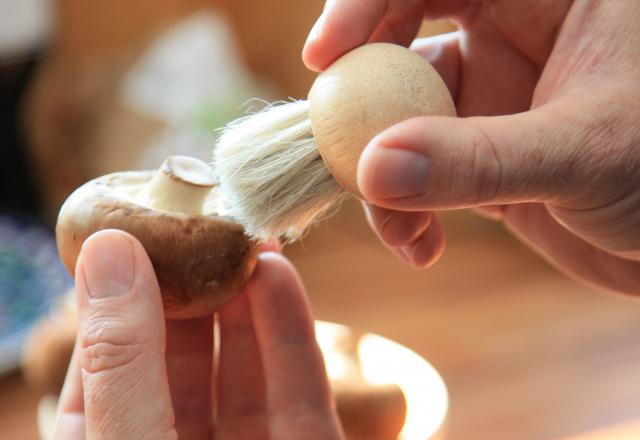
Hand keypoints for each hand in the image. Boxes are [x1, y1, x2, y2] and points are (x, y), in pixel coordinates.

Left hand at [53, 229, 343, 439]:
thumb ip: (123, 356)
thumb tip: (110, 249)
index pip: (109, 356)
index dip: (123, 290)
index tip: (138, 229)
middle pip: (183, 353)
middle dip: (194, 284)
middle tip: (202, 222)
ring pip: (243, 362)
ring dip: (246, 295)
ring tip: (244, 235)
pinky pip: (297, 384)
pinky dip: (289, 327)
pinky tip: (278, 274)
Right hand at [303, 0, 639, 294]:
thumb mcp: (585, 152)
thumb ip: (478, 161)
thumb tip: (372, 169)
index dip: (368, 3)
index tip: (324, 56)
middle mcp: (507, 41)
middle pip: (398, 47)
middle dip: (361, 100)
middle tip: (336, 149)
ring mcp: (487, 104)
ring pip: (398, 122)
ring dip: (379, 176)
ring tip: (397, 225)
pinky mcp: (476, 160)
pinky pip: (415, 176)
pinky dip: (404, 212)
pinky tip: (421, 246)